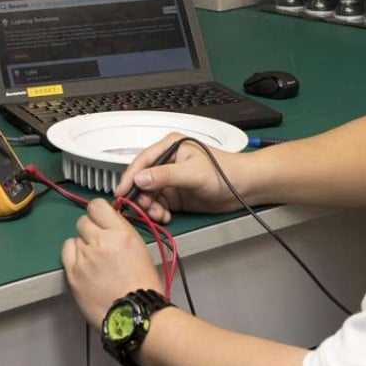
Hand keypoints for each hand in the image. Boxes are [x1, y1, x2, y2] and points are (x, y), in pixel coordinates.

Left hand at [61, 199, 163, 328]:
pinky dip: (73, 256)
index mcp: (121, 233)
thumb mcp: (139, 248)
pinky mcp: (73, 273)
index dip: (97, 213)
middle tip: (98, 244)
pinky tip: (84, 266)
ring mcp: (84, 257)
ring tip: (94, 261)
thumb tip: (106, 222)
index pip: (97, 206)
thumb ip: (120, 231)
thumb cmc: (142, 285)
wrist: (134, 314)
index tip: (100, 220)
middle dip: (90, 230)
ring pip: (74, 238)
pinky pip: (66, 251)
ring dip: (82, 245)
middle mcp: (100, 241)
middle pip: (83, 221)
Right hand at [115, 132, 246, 223]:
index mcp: (169, 147)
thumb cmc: (224, 172)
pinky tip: (165, 217)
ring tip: (157, 214)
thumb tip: (140, 179)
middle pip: (142, 180)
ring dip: (149, 206)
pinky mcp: (175, 196)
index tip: (120, 193)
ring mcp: (170, 180)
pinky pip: (158, 205)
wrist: (245, 188)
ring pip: (148, 195)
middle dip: (140, 196)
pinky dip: (158, 213)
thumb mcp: (192, 173)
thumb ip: (165, 176)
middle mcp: (166, 162)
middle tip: (142, 208)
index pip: (141, 162)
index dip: (129, 177)